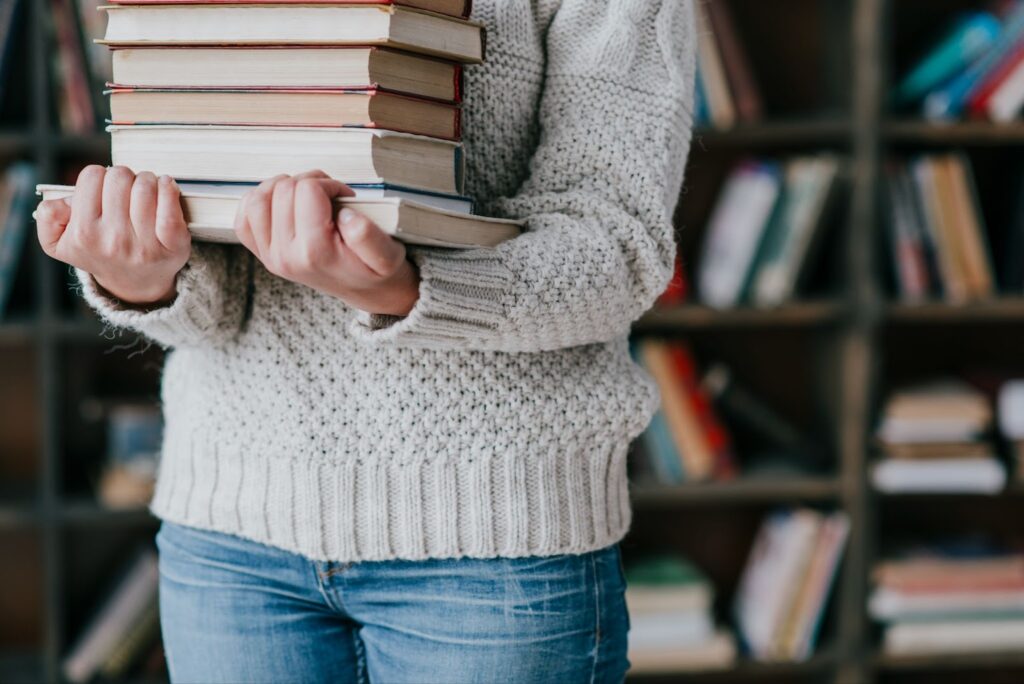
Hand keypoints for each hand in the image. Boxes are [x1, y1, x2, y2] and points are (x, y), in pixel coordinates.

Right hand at [34, 165, 190, 305]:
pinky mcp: (172, 245)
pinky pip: (171, 205)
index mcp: (84, 234)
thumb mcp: (59, 241)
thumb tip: (64, 201)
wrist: (135, 282)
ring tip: (144, 191)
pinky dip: (169, 188)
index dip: (99, 177)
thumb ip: (49, 216)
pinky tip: (164, 186)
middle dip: (123, 177)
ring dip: (147, 180)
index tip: (104, 189)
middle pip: (119, 176)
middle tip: (126, 190)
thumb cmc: (100, 251)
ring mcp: (145, 244)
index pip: (92, 176)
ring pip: (145, 185)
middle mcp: (113, 240)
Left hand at [234, 171, 419, 315]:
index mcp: (316, 252)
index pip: (308, 190)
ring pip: (257, 198)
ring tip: (306, 196)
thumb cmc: (377, 270)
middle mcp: (287, 256)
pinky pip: (244, 217)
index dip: (330, 184)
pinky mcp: (263, 254)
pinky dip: (260, 202)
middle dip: (308, 182)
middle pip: (283, 189)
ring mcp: (271, 256)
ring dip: (282, 187)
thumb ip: (369, 236)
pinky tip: (283, 204)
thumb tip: (344, 214)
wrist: (367, 292)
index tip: (345, 196)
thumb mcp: (388, 255)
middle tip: (330, 196)